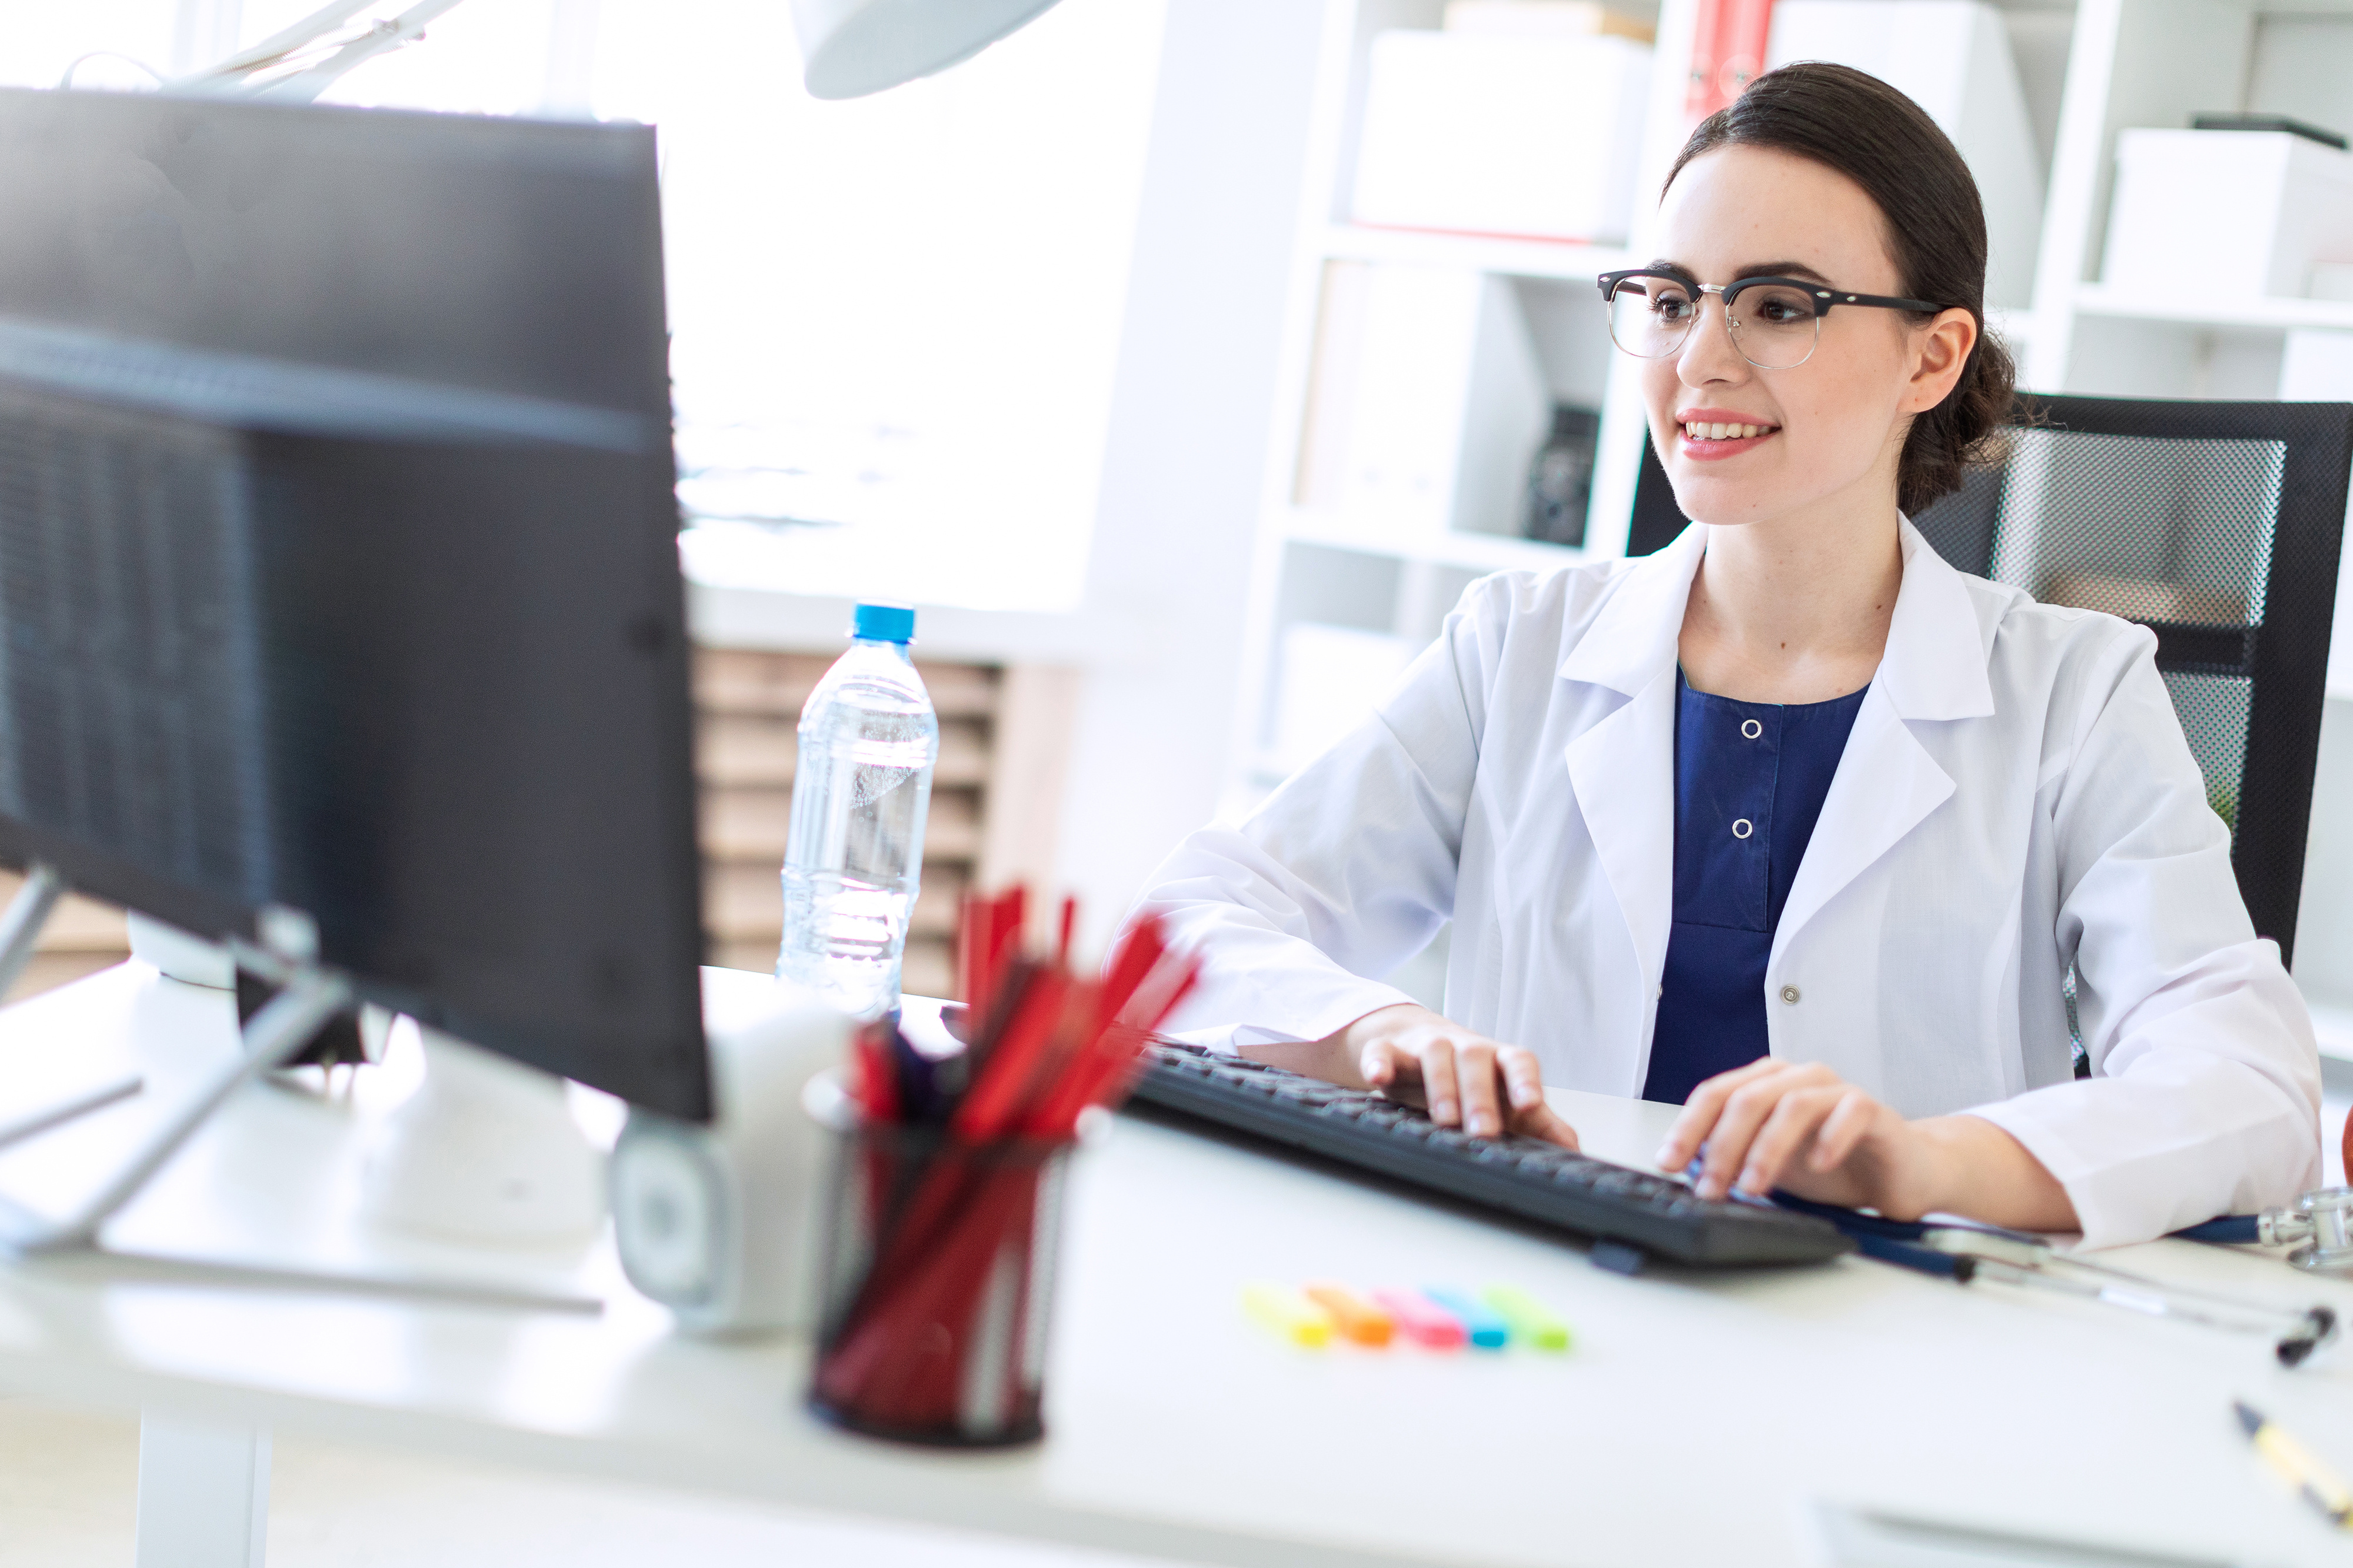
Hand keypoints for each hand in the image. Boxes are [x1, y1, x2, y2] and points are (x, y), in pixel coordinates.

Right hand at [1330, 1004, 1577, 1146]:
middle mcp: (1465, 1048)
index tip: (1530, 1103)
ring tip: (1444, 1119)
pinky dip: (1380, 1063)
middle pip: (1476, 1059)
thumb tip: (1574, 1153)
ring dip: (1441, 1085)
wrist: (1416, 1044)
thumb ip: (1540, 1125)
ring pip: (1435, 1054)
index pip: (1518, 1060)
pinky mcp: (1390, 1051)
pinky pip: (1382, 1052)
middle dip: (1480, 1095)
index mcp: (1499, 1061)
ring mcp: (1426, 1046)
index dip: (1524, 1080)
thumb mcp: (1506, 1099)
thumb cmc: (1471, 1078)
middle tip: (1484, 1131)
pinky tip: (1377, 1079)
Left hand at [1653, 1058, 2078, 1231]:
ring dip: (1766, 1149)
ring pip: (1790, 1104)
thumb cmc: (1832, 1165)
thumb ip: (1735, 1160)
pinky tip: (1817, 1166)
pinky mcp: (1871, 1108)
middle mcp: (1796, 1077)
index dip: (1688, 1128)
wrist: (1899, 1172)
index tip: (1669, 1163)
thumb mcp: (1771, 1165)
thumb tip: (1687, 1174)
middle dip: (1722, 1146)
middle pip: (1746, 1099)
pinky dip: (1828, 1138)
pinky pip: (1848, 1112)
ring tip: (1754, 1187)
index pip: (1714, 1095)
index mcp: (1765, 1083)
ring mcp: (1835, 1089)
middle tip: (1712, 1189)